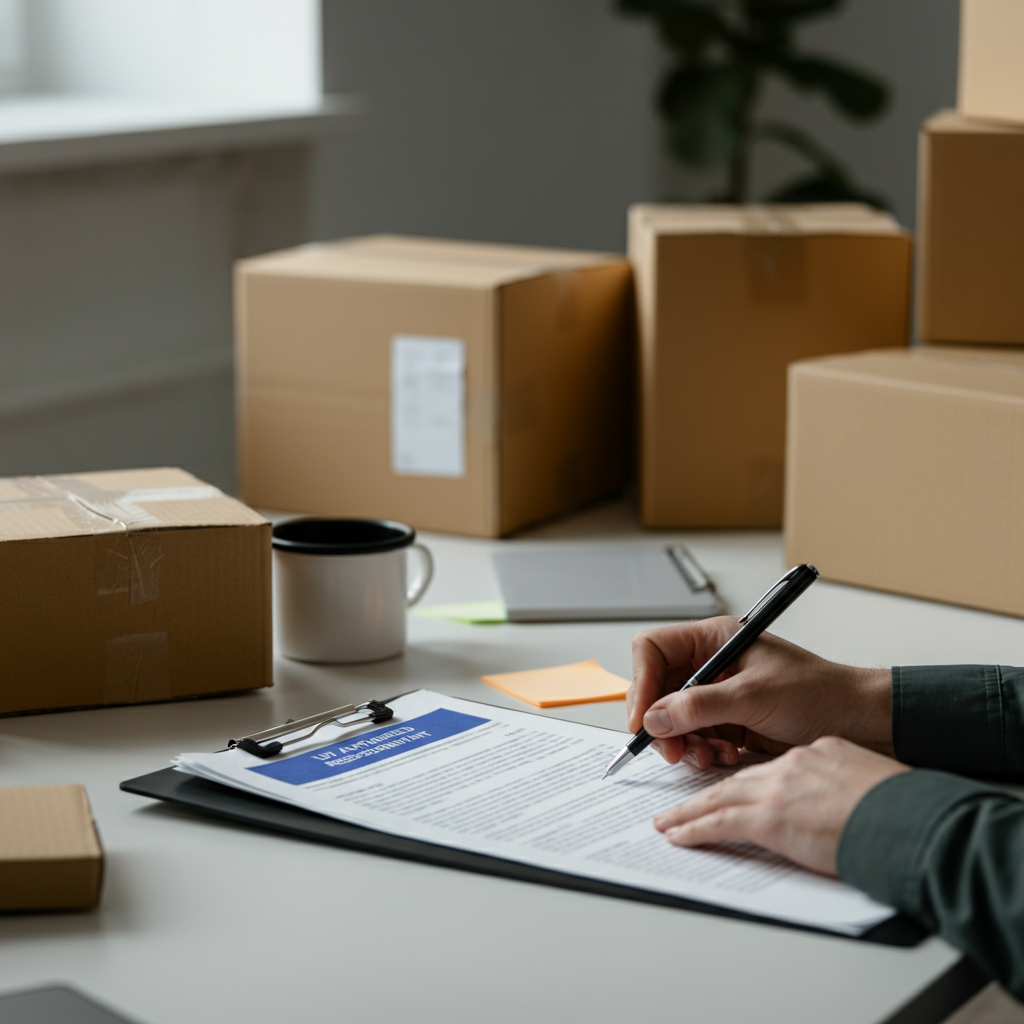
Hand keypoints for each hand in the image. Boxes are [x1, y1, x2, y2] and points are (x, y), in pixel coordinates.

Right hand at [628, 618, 892, 769]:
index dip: (642, 682)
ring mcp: (718, 694)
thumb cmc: (820, 694)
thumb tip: (655, 716)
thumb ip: (700, 706)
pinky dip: (701, 751)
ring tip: (707, 755)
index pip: (654, 650)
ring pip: (672, 718)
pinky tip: (722, 756)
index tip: (643, 718)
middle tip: (671, 749)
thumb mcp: (755, 697)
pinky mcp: (728, 722)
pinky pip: (694, 737)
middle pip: (657, 688)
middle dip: (661, 721)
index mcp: (714, 640)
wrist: (860, 724)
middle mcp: (711, 664)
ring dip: (684, 741)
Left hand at [654, 737, 908, 874]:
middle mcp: (792, 765)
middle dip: (705, 793)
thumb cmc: (903, 809)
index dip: (744, 781)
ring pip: (719, 798)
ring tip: (668, 822)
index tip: (730, 790)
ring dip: (689, 811)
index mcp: (816, 754)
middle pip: (736, 779)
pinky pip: (719, 822)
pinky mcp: (770, 817)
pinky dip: (694, 828)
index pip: (769, 768)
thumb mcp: (868, 783)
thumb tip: (833, 804)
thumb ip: (840, 785)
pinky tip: (677, 835)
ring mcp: (778, 790)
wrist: (910, 820)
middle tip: (679, 804)